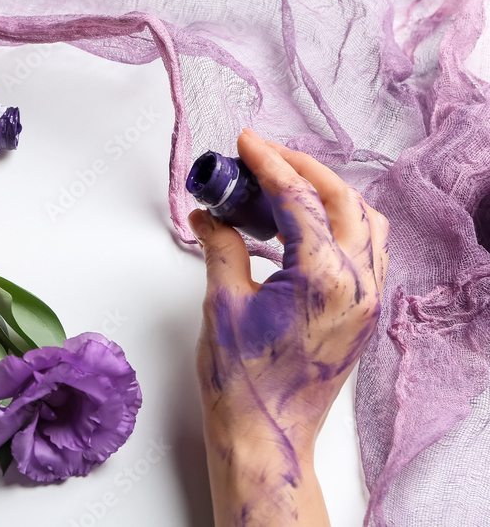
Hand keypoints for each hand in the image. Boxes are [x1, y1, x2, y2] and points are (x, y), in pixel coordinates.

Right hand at [189, 129, 388, 524]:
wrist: (266, 435)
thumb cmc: (243, 382)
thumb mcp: (222, 303)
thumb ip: (220, 247)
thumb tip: (209, 215)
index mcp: (323, 277)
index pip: (299, 198)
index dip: (268, 162)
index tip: (247, 142)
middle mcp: (357, 284)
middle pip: (342, 198)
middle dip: (302, 167)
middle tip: (263, 156)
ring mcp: (366, 299)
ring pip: (365, 220)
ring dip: (328, 192)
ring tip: (285, 185)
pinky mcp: (362, 313)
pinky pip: (368, 249)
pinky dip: (341, 223)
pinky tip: (306, 225)